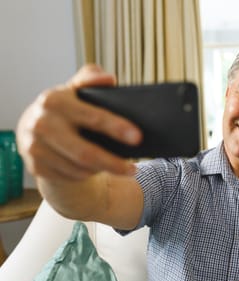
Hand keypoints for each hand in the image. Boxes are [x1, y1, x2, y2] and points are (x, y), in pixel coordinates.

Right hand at [16, 64, 141, 180]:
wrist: (34, 128)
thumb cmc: (65, 108)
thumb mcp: (76, 90)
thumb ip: (91, 79)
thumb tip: (108, 79)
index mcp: (55, 101)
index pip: (93, 117)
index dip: (117, 127)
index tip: (137, 137)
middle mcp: (42, 124)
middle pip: (86, 153)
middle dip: (113, 163)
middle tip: (134, 169)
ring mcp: (35, 147)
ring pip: (79, 169)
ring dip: (101, 170)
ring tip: (117, 167)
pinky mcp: (36, 166)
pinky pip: (70, 176)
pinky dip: (86, 174)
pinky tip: (95, 169)